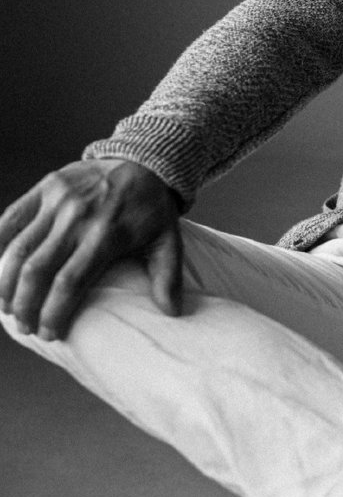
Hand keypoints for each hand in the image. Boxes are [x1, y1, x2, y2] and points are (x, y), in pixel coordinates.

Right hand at [0, 158, 181, 341]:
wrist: (144, 161)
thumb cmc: (153, 209)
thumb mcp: (169, 240)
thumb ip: (168, 276)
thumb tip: (171, 312)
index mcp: (107, 234)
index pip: (70, 282)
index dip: (54, 313)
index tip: (50, 334)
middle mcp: (78, 217)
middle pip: (38, 270)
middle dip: (26, 306)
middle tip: (25, 327)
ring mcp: (58, 200)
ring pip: (19, 248)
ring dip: (7, 284)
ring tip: (8, 308)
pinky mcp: (46, 186)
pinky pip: (11, 218)